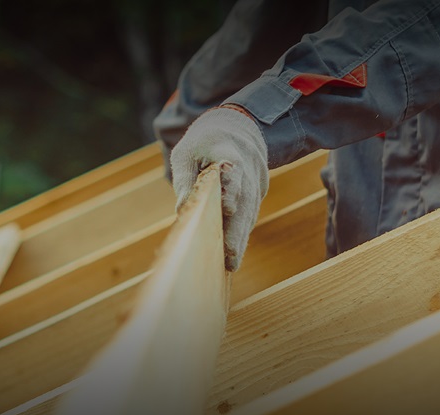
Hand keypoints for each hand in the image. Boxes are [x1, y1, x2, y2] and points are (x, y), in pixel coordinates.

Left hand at [169, 105, 268, 270]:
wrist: (237, 126)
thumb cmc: (204, 141)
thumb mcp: (185, 152)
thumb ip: (184, 179)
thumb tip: (181, 210)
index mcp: (228, 152)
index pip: (233, 171)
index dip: (232, 188)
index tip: (228, 207)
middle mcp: (247, 168)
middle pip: (244, 202)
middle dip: (236, 230)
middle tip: (229, 257)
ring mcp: (256, 181)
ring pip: (250, 213)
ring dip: (241, 239)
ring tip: (230, 264)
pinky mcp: (258, 192)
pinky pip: (250, 215)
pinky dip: (242, 234)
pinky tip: (233, 255)